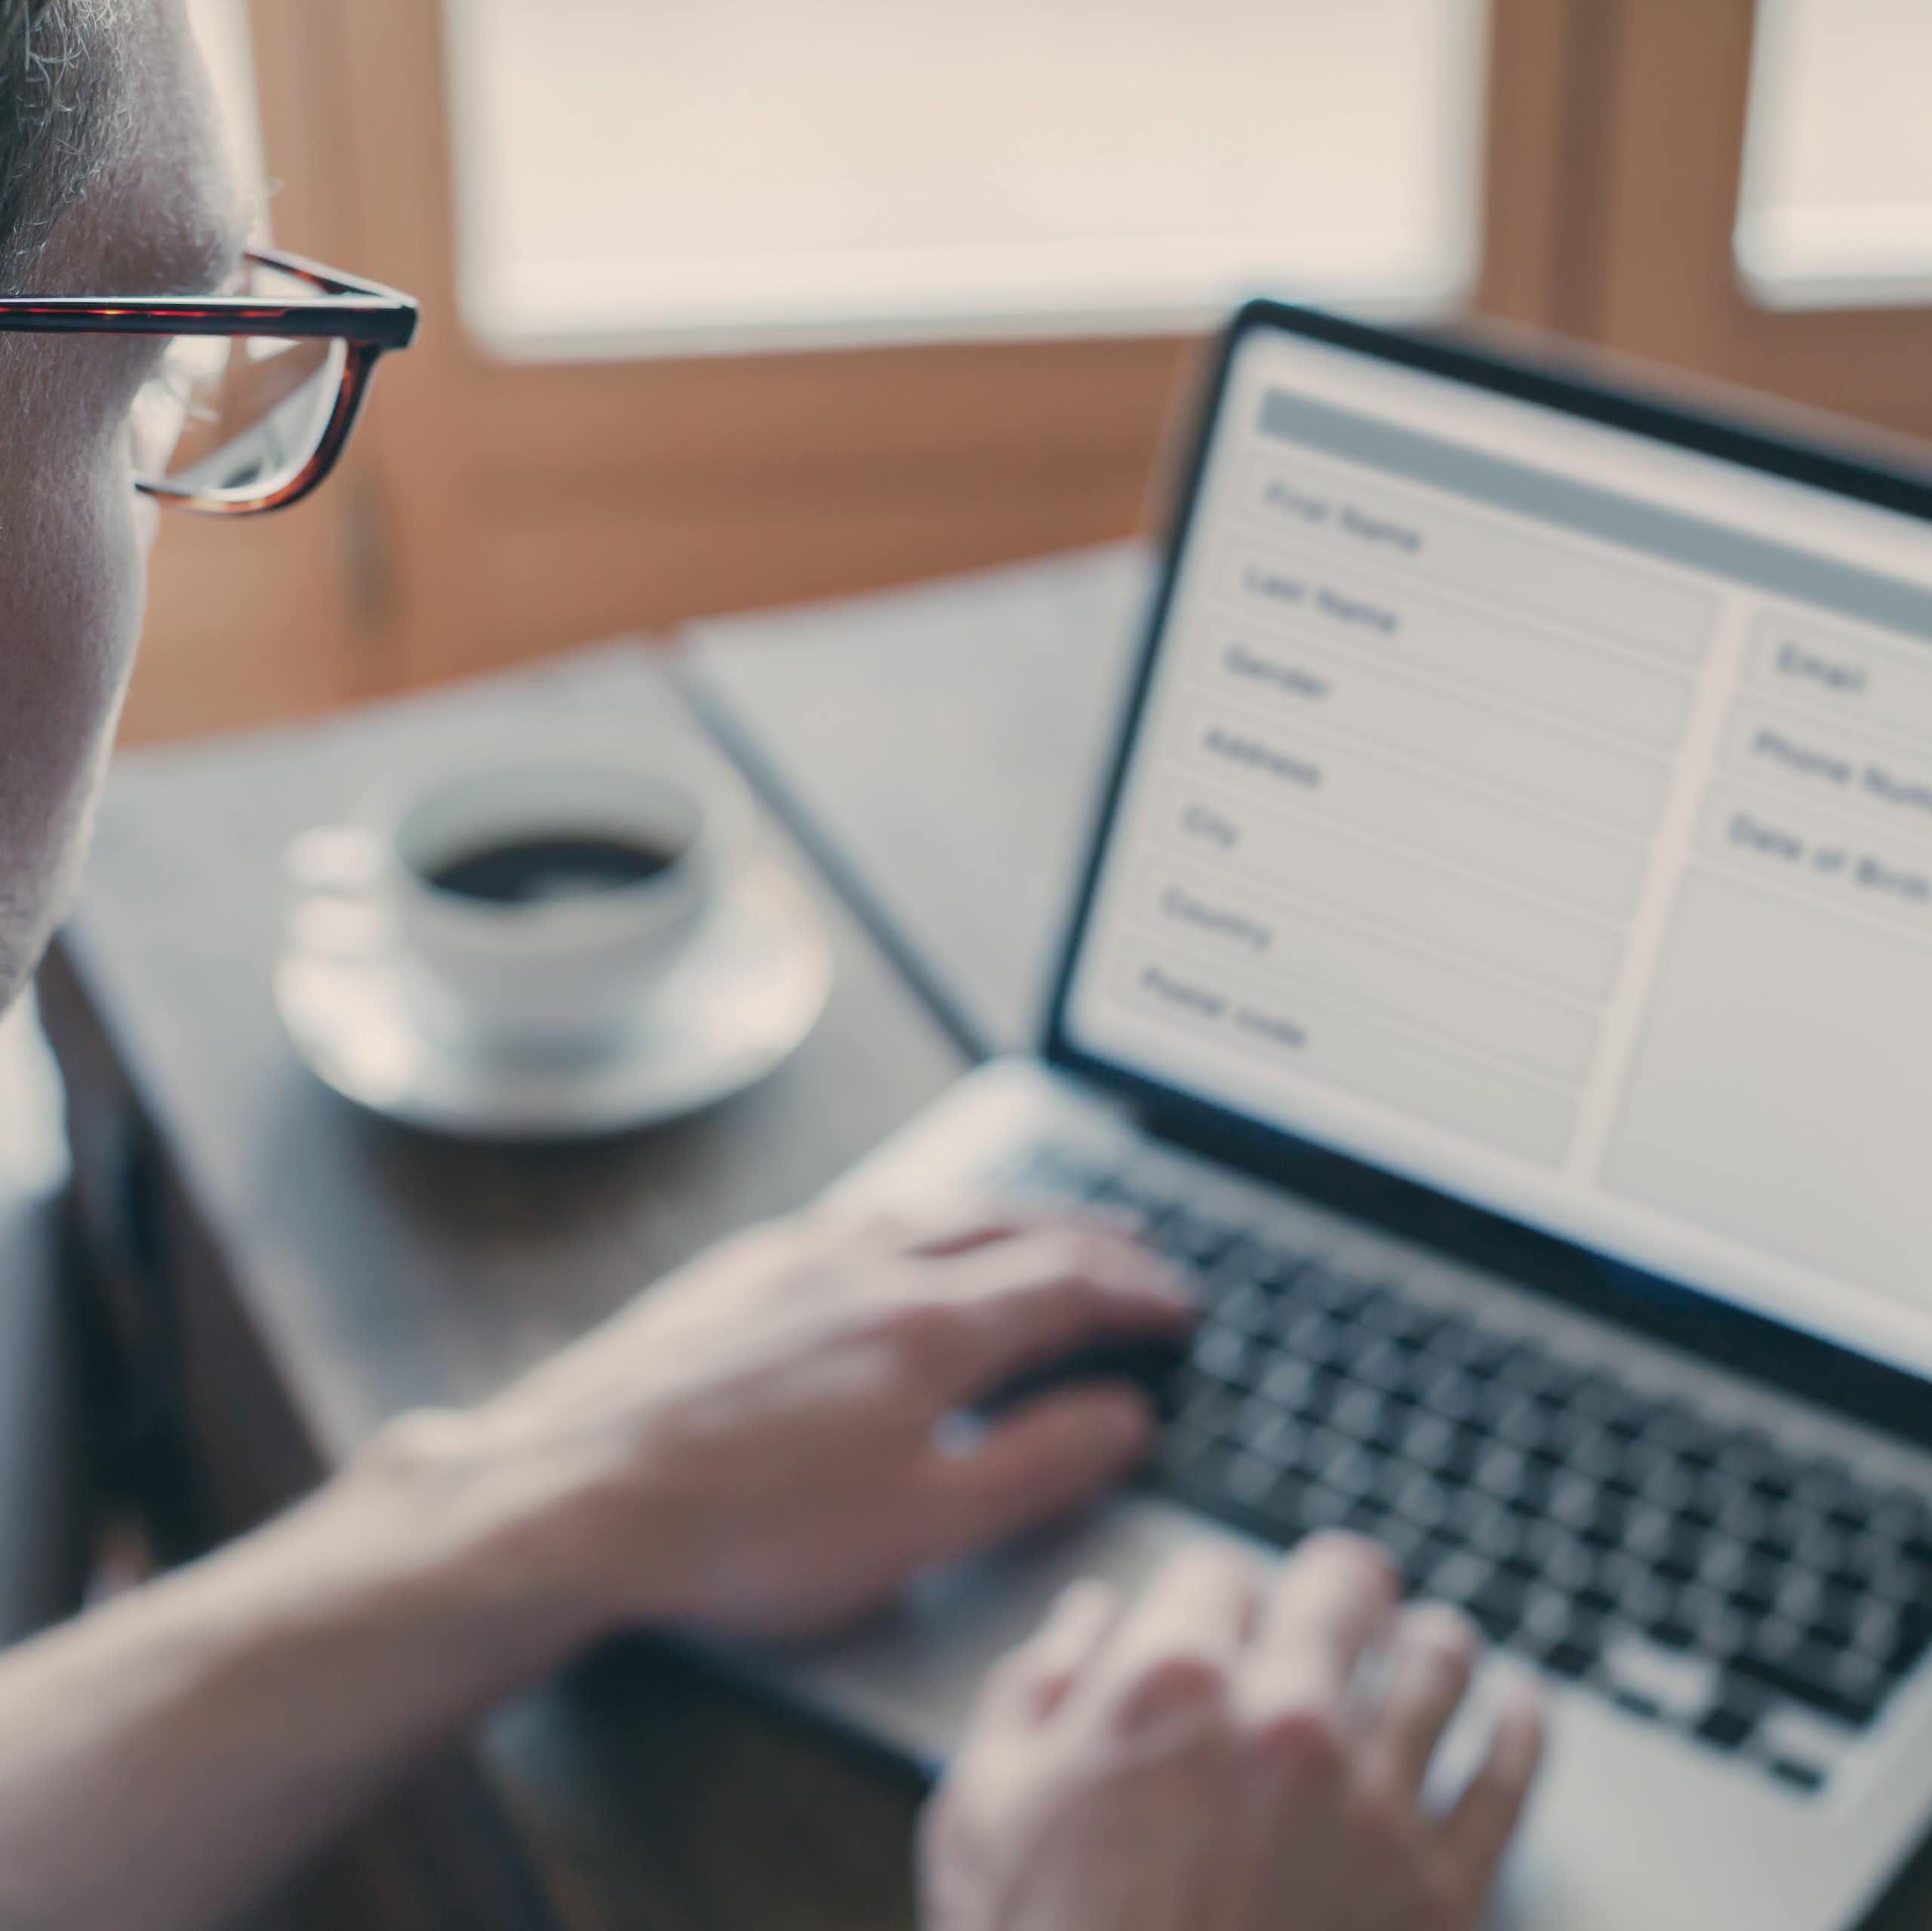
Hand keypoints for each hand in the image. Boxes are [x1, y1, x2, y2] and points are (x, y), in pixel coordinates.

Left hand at [430, 1210, 1194, 1647]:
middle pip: (1011, 1227)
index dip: (1138, 1293)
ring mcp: (800, 1255)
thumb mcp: (921, 1526)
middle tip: (1137, 1251)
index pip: (1069, 1286)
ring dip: (1009, 1216)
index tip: (1180, 1305)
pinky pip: (864, 1214)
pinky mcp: (742, 1267)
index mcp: (930, 1326)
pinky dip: (924, 1217)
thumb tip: (1122, 1417)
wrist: (573, 1493)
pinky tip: (909, 1237)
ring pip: (935, 1209)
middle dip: (1089, 1236)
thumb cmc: (744, 1530)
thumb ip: (1037, 1464)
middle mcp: (872, 1264)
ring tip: (1042, 1231)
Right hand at [920, 1536, 1544, 1930]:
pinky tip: (1516, 1704)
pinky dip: (1519, 1726)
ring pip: (1440, 1660)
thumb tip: (1087, 1619)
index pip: (1220, 1569)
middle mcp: (1285, 1721)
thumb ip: (1033, 1688)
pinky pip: (1510, 1779)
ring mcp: (1374, 1806)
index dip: (1213, 1594)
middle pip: (1347, 1583)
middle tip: (1341, 1601)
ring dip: (1428, 1642)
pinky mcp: (1441, 1895)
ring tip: (1428, 1643)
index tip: (1220, 1624)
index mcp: (1168, 1683)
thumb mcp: (982, 1810)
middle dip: (1336, 1587)